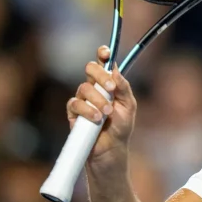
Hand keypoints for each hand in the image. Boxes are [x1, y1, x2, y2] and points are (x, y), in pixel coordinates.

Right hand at [67, 46, 136, 165]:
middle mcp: (94, 88)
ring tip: (107, 113)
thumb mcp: (128, 106)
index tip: (106, 52)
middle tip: (110, 88)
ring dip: (98, 99)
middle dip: (100, 75)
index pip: (104, 64)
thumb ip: (123, 88)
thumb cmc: (121, 127)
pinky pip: (75, 104)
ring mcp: (83, 99)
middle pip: (90, 68)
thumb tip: (115, 70)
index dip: (103, 54)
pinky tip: (96, 118)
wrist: (111, 149)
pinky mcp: (73, 113)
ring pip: (84, 88)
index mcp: (109, 83)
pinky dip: (87, 109)